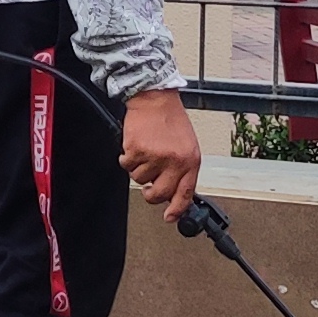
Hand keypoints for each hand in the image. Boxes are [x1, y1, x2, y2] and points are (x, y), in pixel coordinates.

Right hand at [121, 89, 204, 216]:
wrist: (155, 98)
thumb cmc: (171, 120)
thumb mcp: (187, 146)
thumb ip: (182, 170)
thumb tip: (174, 195)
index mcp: (190, 160)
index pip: (185, 193)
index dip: (177, 209)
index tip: (169, 217)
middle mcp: (174, 160)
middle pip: (159, 194)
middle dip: (151, 194)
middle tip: (147, 188)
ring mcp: (155, 156)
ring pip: (140, 179)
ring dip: (139, 168)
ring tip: (145, 151)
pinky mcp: (137, 150)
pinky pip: (127, 166)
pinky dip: (127, 158)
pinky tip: (135, 145)